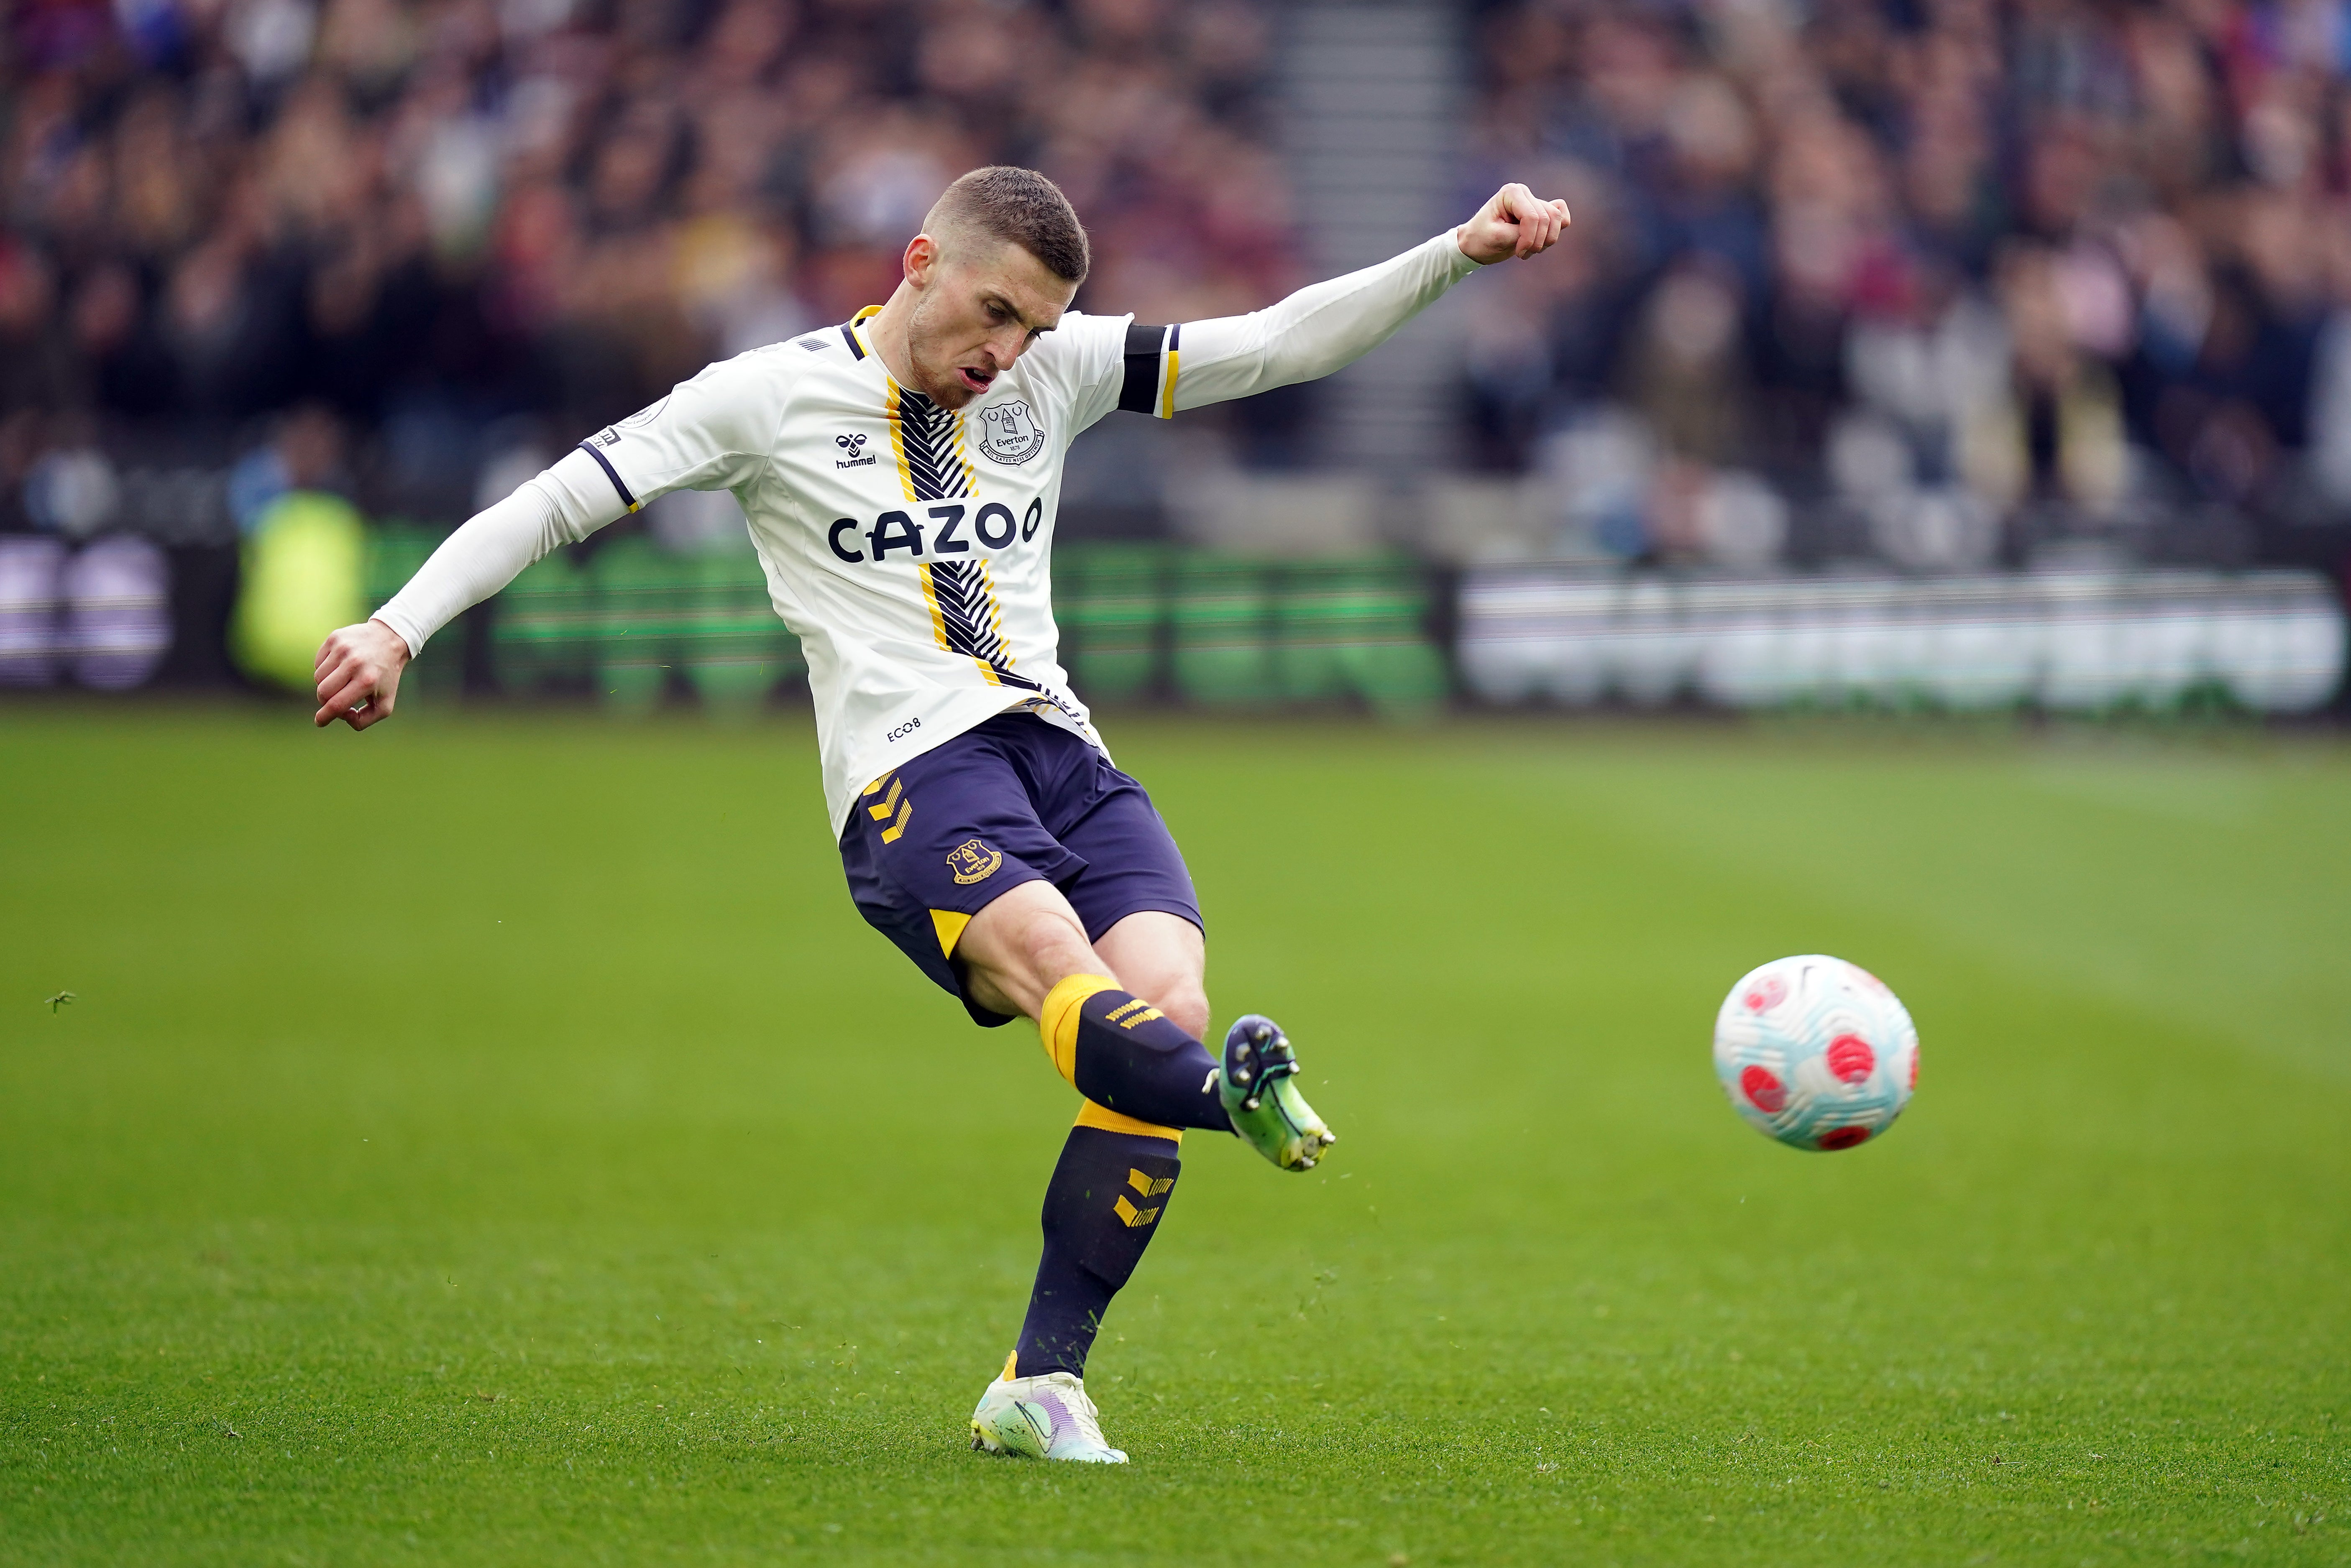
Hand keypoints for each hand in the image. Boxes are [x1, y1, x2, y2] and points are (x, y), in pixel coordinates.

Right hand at [313, 619, 410, 730]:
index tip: (320, 722)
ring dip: (326, 684)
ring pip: (318, 678)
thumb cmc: (386, 676)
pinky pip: (318, 662)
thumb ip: (365, 719)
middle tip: (335, 699)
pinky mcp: (334, 638)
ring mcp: (342, 649)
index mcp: (367, 681)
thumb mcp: (385, 702)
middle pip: (323, 692)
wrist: (390, 639)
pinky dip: (325, 669)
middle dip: (325, 701)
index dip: (325, 717)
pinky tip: (340, 666)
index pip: (336, 705)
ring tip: (343, 680)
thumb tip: (343, 716)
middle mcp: (354, 663)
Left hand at [1455, 183, 1570, 264]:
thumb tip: (1545, 230)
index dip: (1529, 238)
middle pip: (1547, 218)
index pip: (1532, 217)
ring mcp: (1534, 201)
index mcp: (1510, 193)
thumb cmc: (1480, 239)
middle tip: (1521, 254)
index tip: (1519, 253)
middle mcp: (1524, 193)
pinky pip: (1562, 217)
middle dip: (1537, 241)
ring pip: (1557, 219)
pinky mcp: (1541, 212)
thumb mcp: (1496, 238)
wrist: (1475, 243)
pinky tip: (1541, 241)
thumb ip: (1519, 234)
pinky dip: (1556, 232)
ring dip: (1546, 240)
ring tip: (1528, 250)